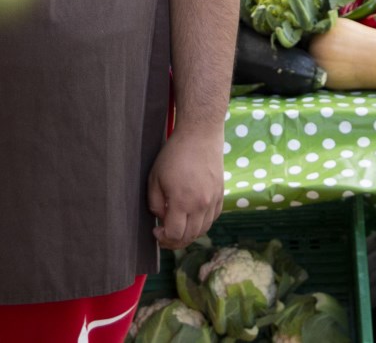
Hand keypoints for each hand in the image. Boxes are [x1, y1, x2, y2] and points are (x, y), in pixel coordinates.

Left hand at [147, 121, 224, 250]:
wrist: (200, 135)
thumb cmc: (174, 154)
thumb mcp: (155, 178)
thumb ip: (155, 203)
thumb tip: (161, 218)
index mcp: (183, 202)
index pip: (175, 235)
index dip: (163, 239)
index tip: (156, 231)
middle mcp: (201, 205)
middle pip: (190, 237)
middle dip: (175, 241)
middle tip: (164, 235)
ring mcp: (213, 200)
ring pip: (203, 230)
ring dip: (189, 234)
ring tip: (178, 227)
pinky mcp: (221, 194)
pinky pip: (213, 218)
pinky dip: (202, 223)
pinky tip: (192, 218)